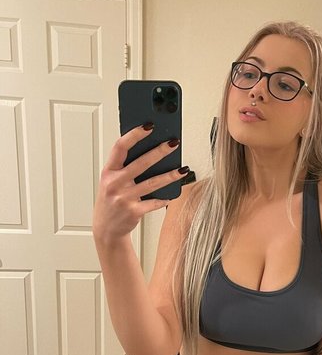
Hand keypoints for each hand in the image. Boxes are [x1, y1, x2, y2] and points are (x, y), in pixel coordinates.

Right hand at [92, 125, 182, 244]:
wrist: (106, 229)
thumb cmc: (111, 200)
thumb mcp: (111, 181)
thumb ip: (124, 167)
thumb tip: (150, 149)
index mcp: (108, 171)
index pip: (120, 147)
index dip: (134, 135)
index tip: (149, 125)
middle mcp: (114, 183)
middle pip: (141, 163)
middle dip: (159, 151)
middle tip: (173, 143)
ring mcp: (124, 198)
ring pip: (152, 183)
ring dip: (170, 175)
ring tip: (182, 169)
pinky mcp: (134, 211)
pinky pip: (154, 202)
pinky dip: (164, 198)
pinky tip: (172, 192)